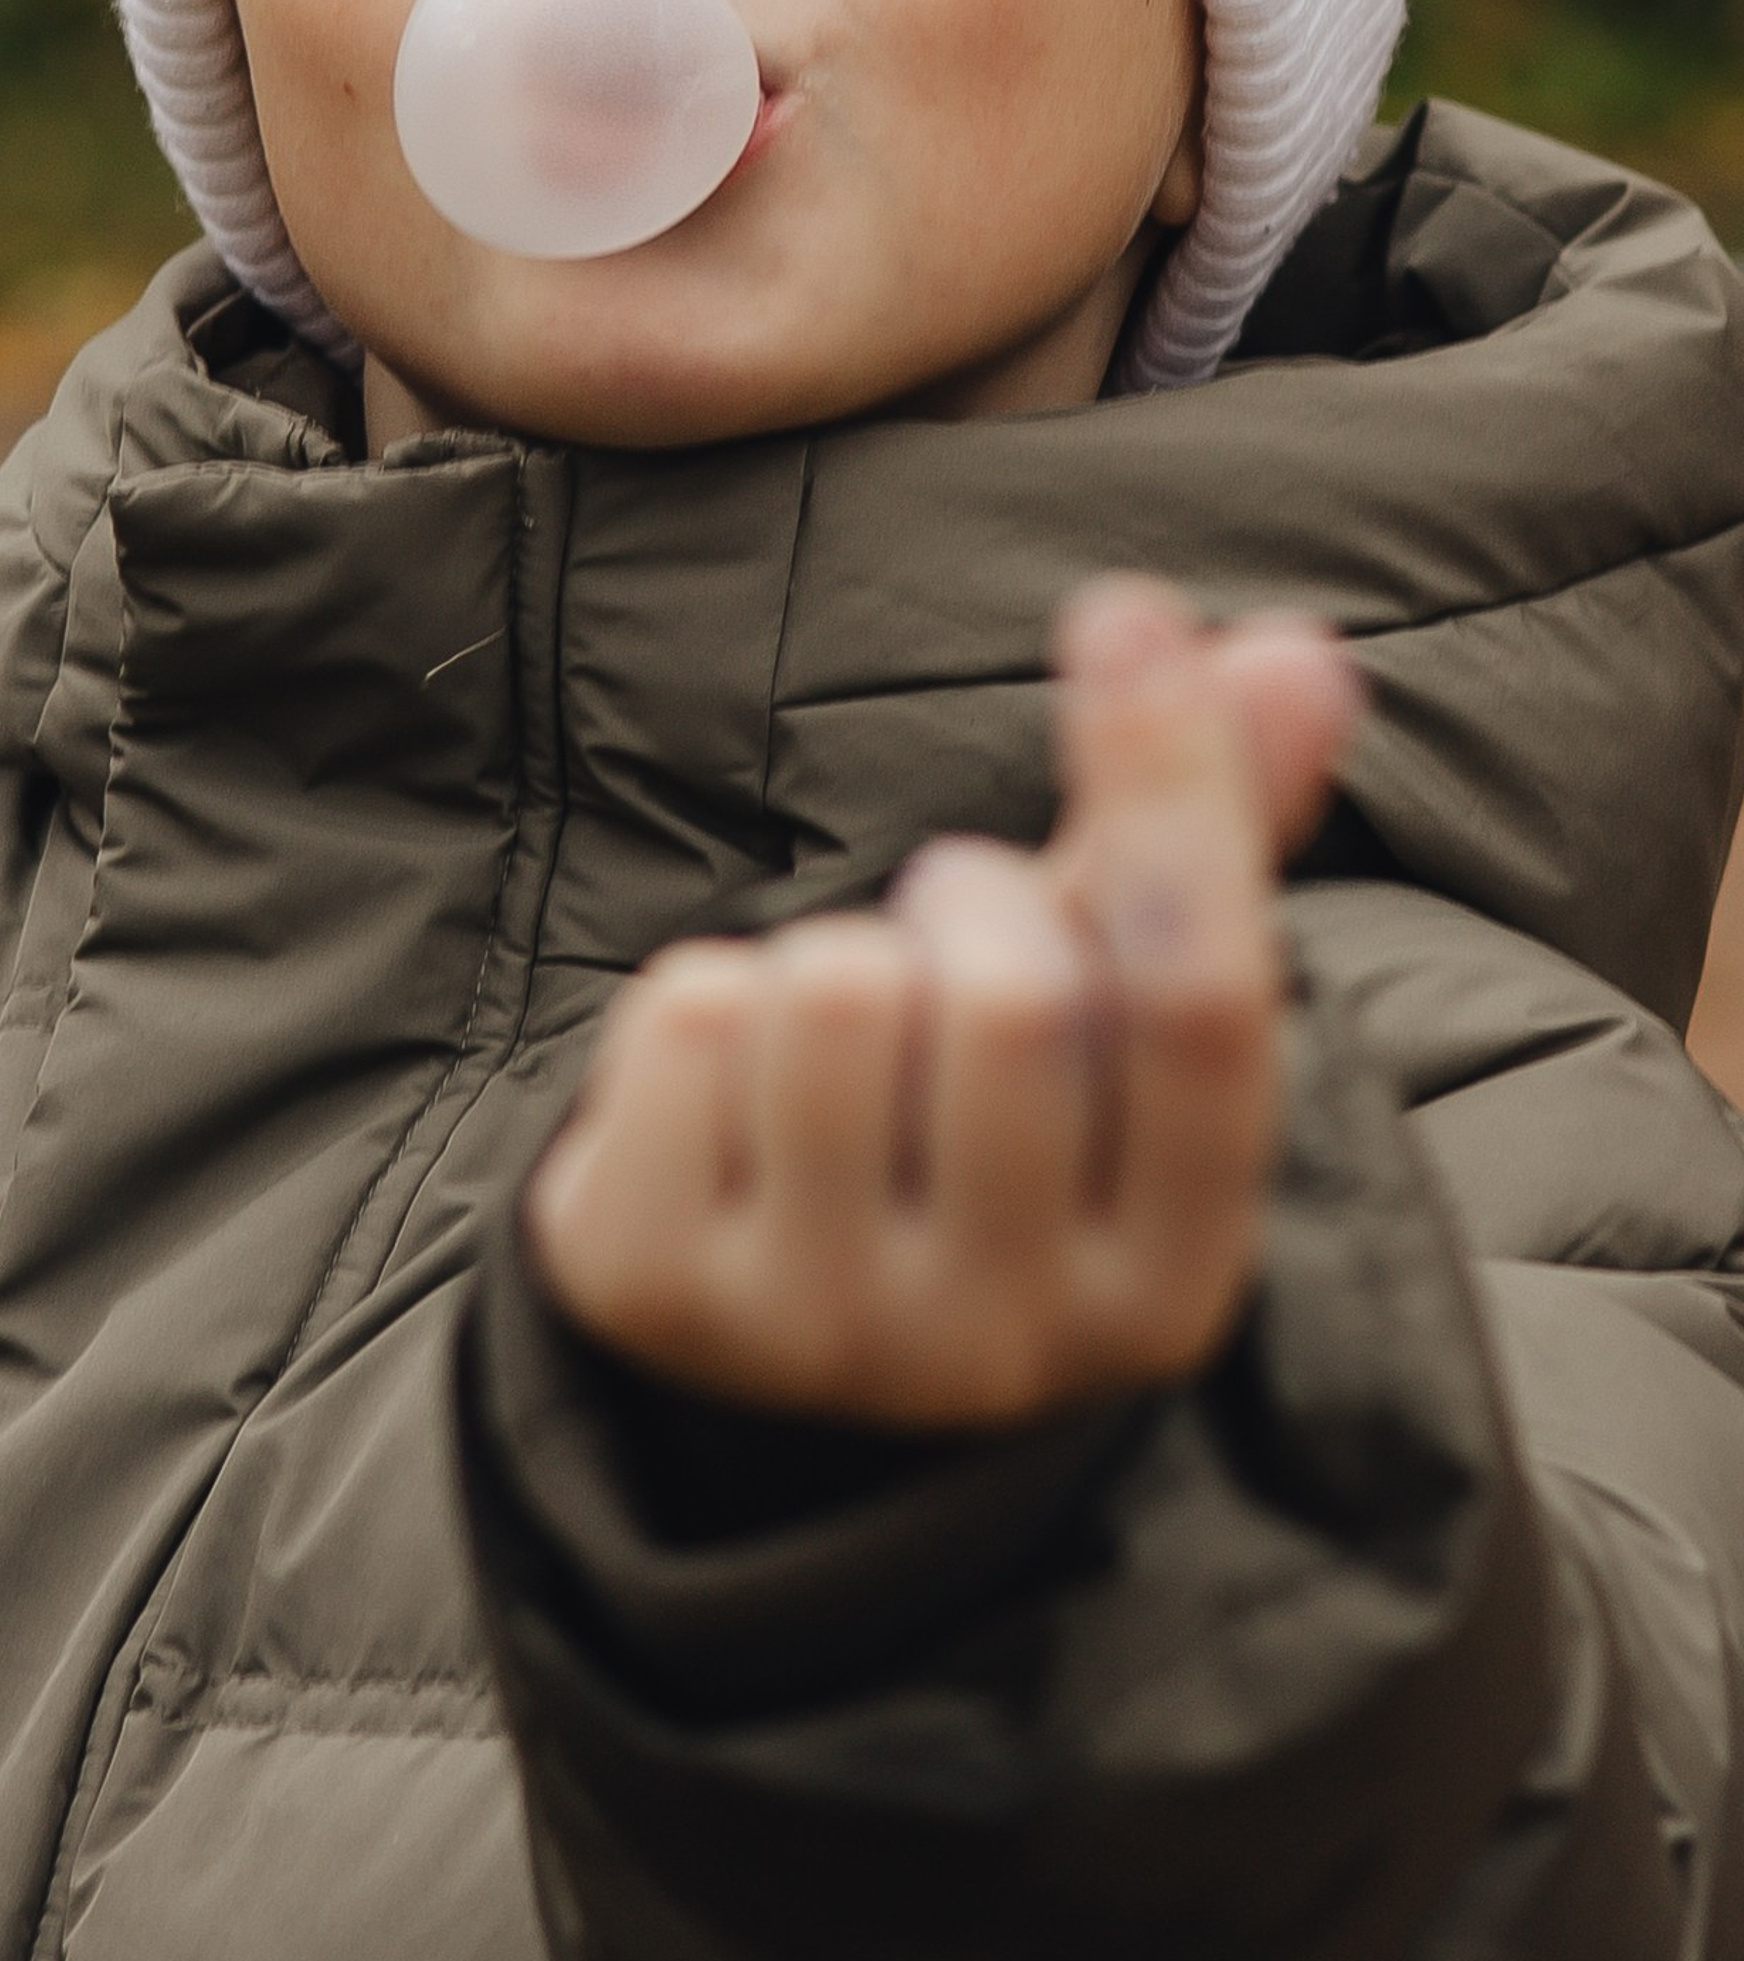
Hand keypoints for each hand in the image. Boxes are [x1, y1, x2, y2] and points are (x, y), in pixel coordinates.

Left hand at [524, 578, 1362, 1429]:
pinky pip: (690, 1021)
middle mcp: (1013, 1343)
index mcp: (1170, 1284)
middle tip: (943, 933)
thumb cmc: (968, 1137)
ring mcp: (827, 1335)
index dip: (1171, 790)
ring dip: (831, 954)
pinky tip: (722, 1092)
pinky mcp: (660, 1292)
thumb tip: (1302, 656)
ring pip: (836, 997)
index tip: (1127, 617)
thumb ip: (1204, 845)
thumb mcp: (1103, 1015)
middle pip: (1008, 999)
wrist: (756, 1334)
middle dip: (967, 901)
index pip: (1204, 1010)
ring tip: (841, 1027)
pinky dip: (701, 1000)